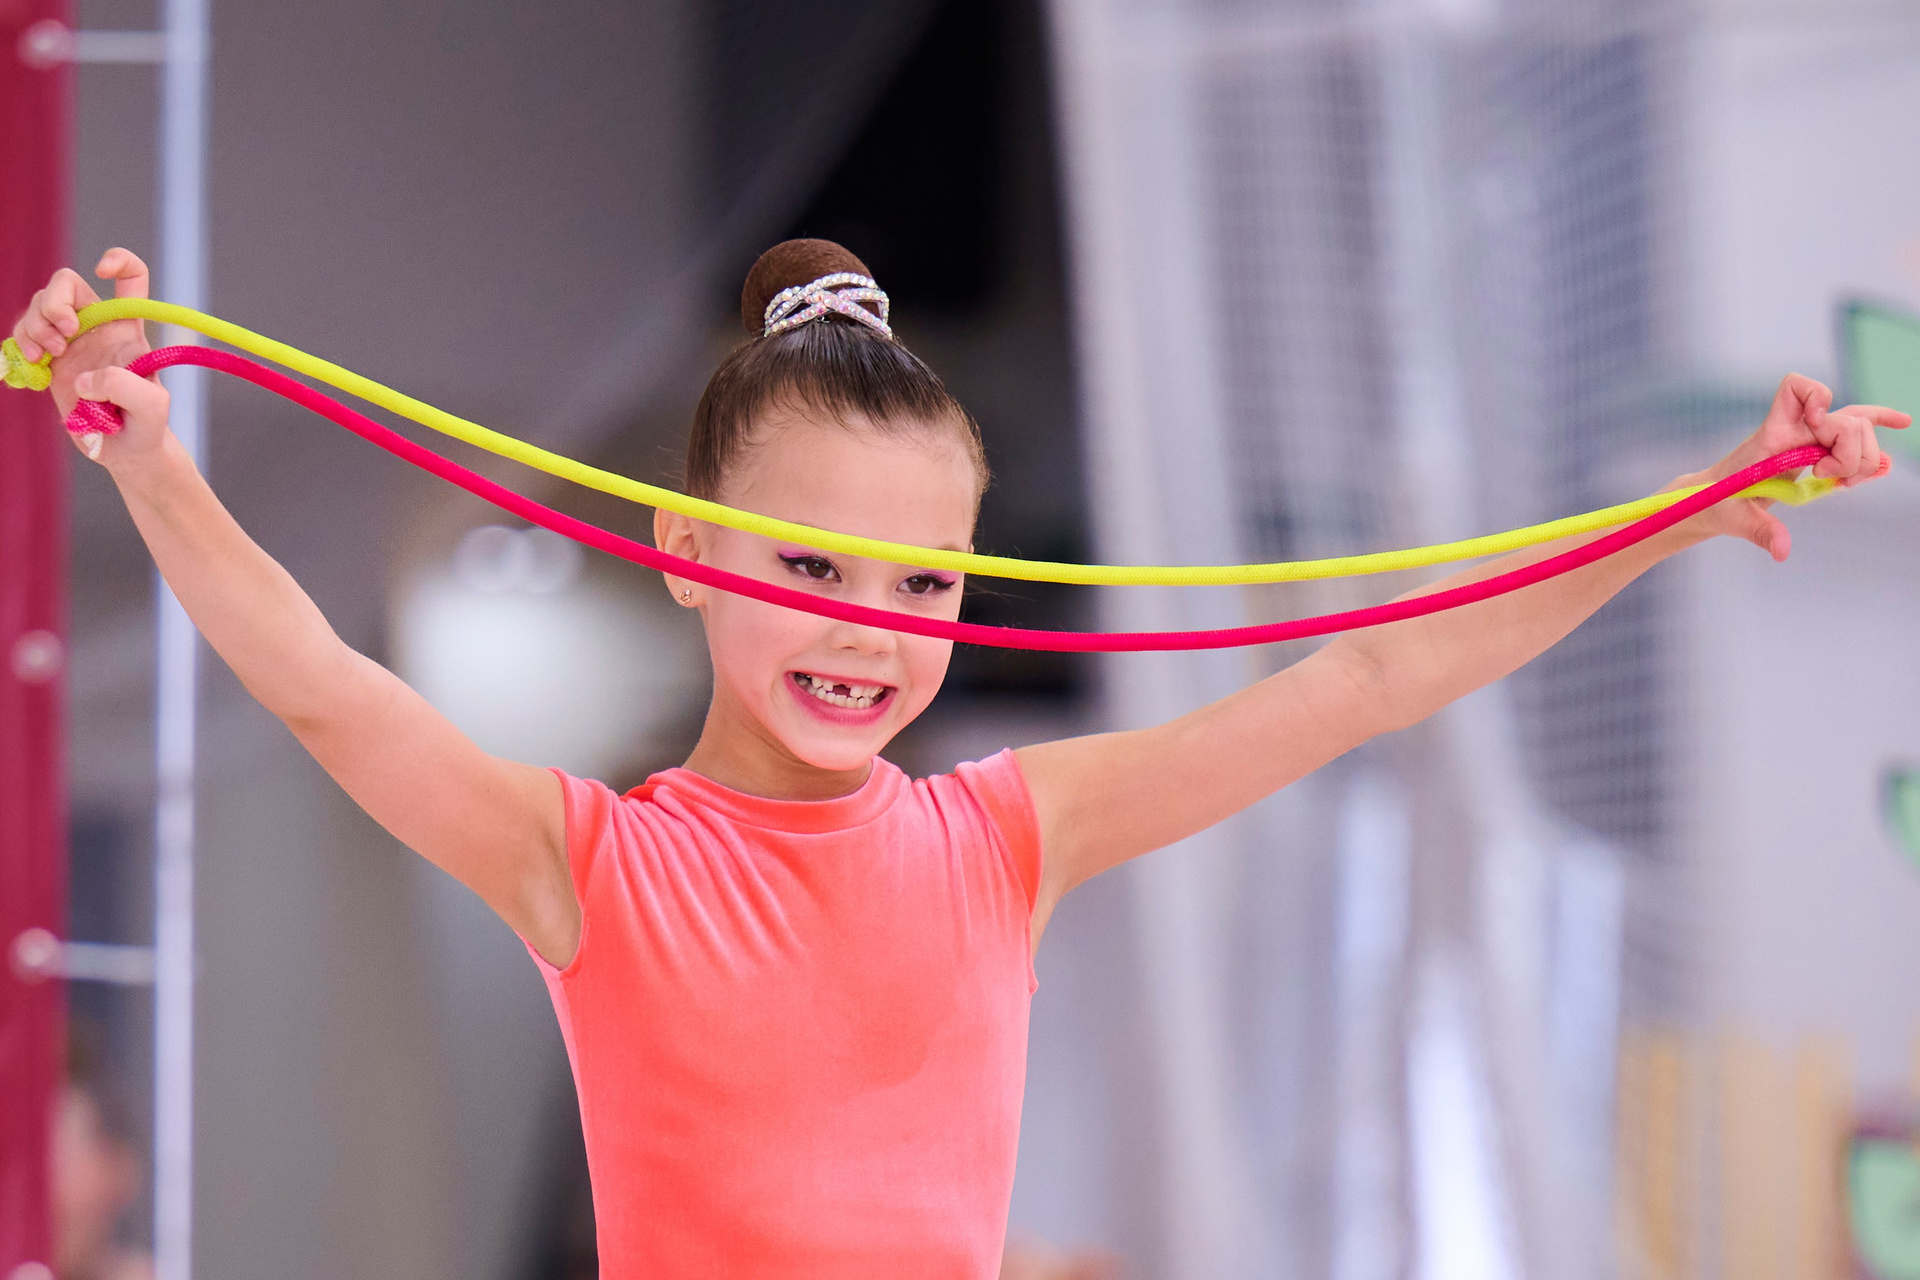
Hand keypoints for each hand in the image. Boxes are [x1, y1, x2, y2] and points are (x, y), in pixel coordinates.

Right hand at [10, 248, 164, 463]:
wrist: (123, 451)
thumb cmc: (146, 426)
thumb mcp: (151, 408)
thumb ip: (125, 386)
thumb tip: (84, 378)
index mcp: (128, 328)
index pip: (132, 278)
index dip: (119, 261)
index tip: (102, 271)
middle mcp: (98, 327)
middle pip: (65, 283)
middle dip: (52, 305)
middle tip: (63, 339)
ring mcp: (71, 341)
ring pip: (39, 306)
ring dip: (32, 327)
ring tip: (46, 358)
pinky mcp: (49, 359)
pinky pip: (21, 334)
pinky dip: (18, 345)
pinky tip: (31, 367)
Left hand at [1685, 373, 1908, 561]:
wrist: (1712, 499)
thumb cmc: (1717, 503)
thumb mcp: (1736, 519)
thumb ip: (1761, 531)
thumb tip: (1783, 551)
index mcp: (1772, 435)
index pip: (1794, 389)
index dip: (1816, 399)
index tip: (1815, 426)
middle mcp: (1795, 430)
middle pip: (1846, 420)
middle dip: (1851, 453)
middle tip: (1829, 479)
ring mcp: (1809, 438)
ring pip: (1858, 427)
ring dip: (1864, 457)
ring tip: (1843, 482)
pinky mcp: (1818, 450)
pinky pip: (1855, 430)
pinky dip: (1879, 424)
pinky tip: (1902, 423)